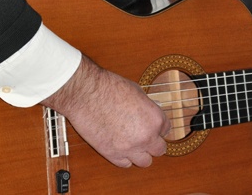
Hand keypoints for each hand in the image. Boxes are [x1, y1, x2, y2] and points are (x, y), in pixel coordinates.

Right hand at [41, 55, 170, 167]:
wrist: (84, 93)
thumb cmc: (108, 87)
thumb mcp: (136, 91)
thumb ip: (146, 108)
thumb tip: (147, 115)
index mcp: (155, 118)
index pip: (166, 129)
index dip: (157, 126)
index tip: (150, 124)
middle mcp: (146, 136)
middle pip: (159, 149)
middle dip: (152, 142)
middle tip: (143, 135)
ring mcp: (129, 148)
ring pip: (145, 161)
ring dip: (140, 153)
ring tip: (132, 143)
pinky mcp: (111, 154)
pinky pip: (125, 164)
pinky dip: (124, 157)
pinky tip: (119, 146)